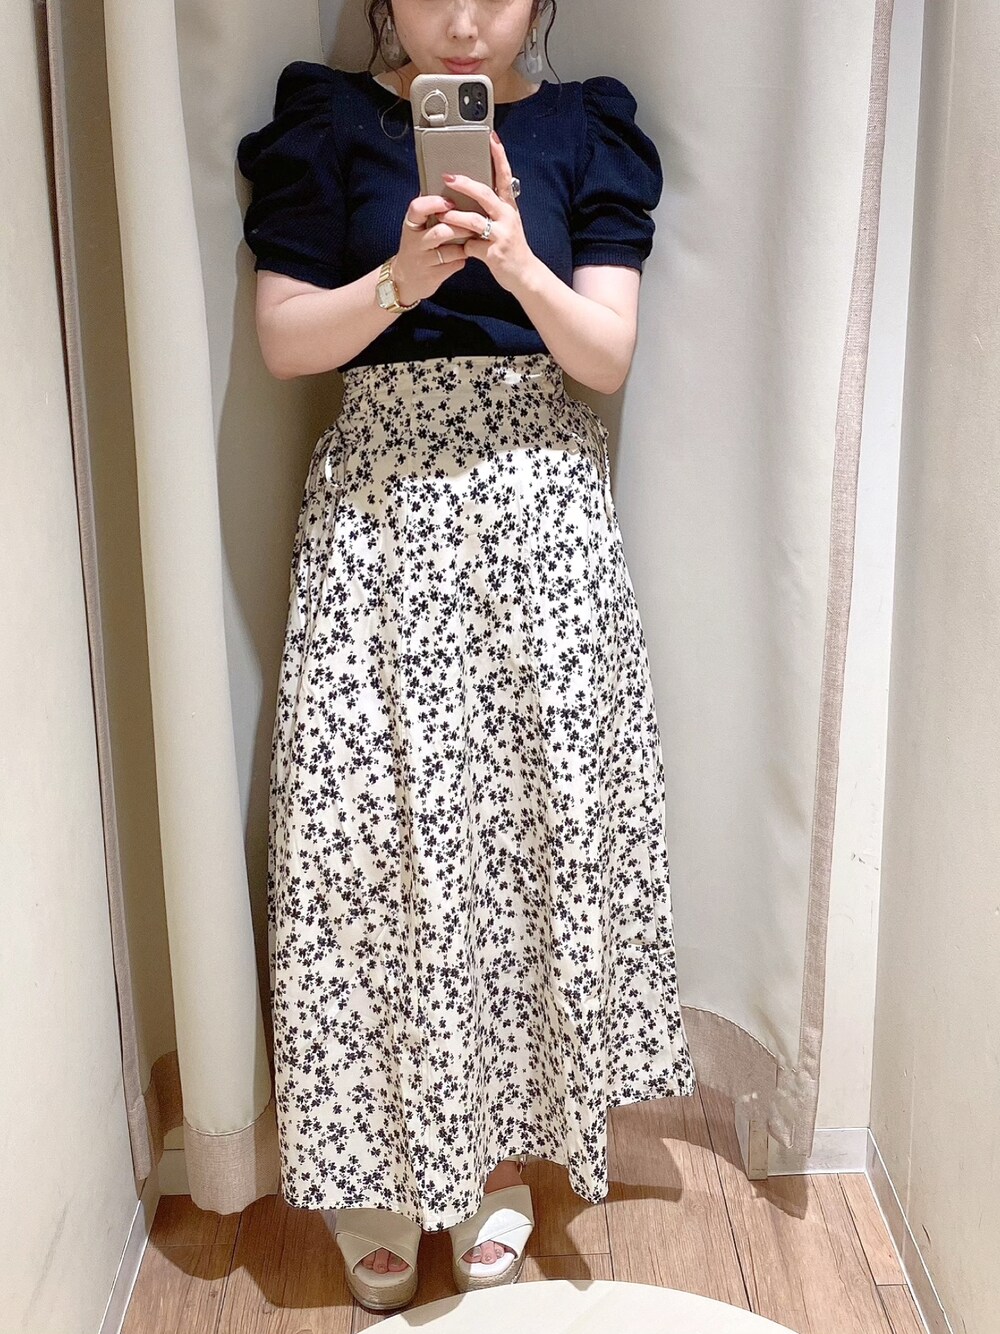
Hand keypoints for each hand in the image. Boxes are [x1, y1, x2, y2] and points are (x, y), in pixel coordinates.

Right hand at [391, 192, 468, 304]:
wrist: (403, 279)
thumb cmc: (417, 246)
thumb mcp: (416, 227)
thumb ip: (429, 209)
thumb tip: (450, 184)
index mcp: (410, 224)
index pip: (417, 208)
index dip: (435, 203)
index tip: (450, 202)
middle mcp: (415, 242)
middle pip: (441, 231)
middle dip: (460, 226)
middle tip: (473, 222)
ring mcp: (424, 261)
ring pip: (451, 250)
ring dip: (465, 244)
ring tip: (471, 238)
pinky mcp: (433, 276)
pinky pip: (455, 264)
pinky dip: (463, 258)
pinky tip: (464, 254)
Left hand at [438, 130, 535, 293]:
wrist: (524, 274)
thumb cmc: (510, 246)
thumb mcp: (506, 222)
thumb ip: (493, 208)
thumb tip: (473, 191)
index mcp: (508, 207)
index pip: (504, 176)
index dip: (498, 156)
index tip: (491, 137)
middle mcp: (507, 217)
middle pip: (484, 194)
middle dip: (465, 184)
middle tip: (448, 177)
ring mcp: (501, 235)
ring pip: (474, 221)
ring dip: (455, 216)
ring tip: (442, 213)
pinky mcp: (494, 254)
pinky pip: (471, 246)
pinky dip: (463, 246)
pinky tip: (460, 249)